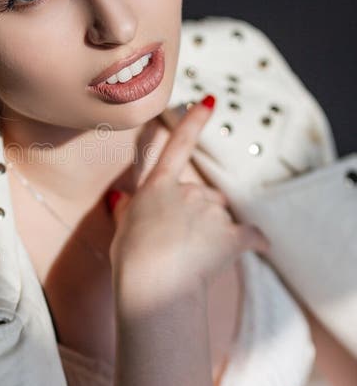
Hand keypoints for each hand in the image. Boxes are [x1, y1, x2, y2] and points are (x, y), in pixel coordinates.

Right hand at [107, 95, 270, 316]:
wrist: (155, 283)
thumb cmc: (132, 258)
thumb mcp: (121, 228)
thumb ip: (126, 209)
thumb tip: (121, 197)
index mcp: (159, 186)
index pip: (178, 145)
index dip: (194, 121)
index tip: (209, 101)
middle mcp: (189, 192)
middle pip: (202, 195)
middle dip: (197, 212)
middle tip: (179, 240)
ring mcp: (212, 214)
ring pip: (220, 216)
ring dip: (214, 230)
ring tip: (195, 258)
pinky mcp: (231, 237)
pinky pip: (251, 235)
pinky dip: (257, 241)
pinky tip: (263, 247)